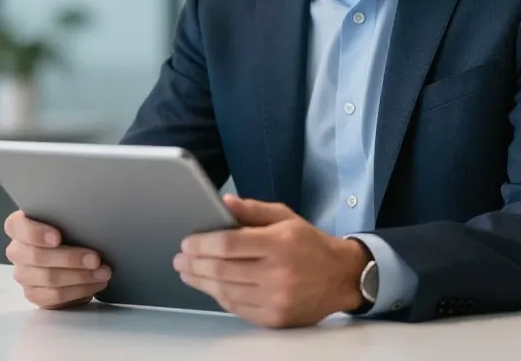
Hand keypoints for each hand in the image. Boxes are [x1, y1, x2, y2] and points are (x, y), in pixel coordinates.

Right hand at [4, 210, 111, 308]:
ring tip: (103, 273)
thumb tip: (94, 218)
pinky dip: (78, 291)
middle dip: (70, 258)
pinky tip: (95, 284)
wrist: (72, 256)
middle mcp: (17, 251)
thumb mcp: (68, 219)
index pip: (17, 226)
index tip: (57, 237)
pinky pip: (54, 296)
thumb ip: (70, 217)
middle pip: (36, 257)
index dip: (35, 233)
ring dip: (80, 276)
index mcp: (19, 226)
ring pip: (48, 278)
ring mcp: (23, 274)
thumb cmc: (70, 230)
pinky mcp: (34, 294)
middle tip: (95, 259)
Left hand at [173, 195, 370, 328]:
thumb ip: (253, 210)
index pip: (230, 244)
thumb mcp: (286, 217)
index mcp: (280, 243)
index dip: (202, 244)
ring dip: (201, 282)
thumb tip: (223, 203)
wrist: (340, 277)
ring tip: (188, 273)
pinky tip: (210, 287)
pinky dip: (219, 296)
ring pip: (226, 292)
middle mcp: (278, 273)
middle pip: (223, 270)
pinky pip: (237, 308)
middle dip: (195, 264)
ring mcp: (276, 299)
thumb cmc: (310, 244)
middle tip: (180, 259)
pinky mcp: (274, 318)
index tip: (187, 242)